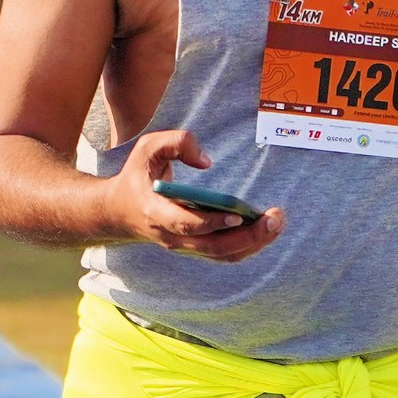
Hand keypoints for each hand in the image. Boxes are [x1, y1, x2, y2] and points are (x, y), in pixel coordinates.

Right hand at [109, 131, 278, 262]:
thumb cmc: (138, 175)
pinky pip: (225, 253)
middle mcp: (171, 236)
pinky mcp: (196, 248)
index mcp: (155, 212)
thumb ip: (177, 142)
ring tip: (278, 222)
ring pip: (223, 255)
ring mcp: (184, 247)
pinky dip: (249, 244)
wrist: (119, 212)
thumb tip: (207, 161)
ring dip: (254, 243)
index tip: (238, 215)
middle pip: (213, 247)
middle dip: (248, 236)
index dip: (211, 223)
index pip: (185, 224)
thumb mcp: (148, 147)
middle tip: (275, 219)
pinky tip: (268, 228)